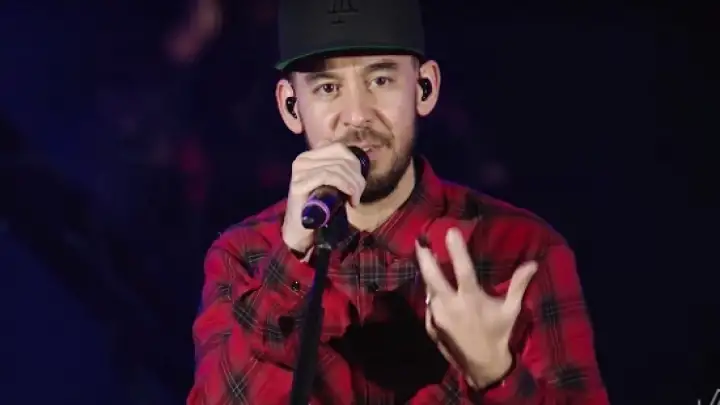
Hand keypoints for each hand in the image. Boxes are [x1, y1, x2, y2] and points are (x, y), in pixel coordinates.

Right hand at [282, 143, 366, 252]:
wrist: (299, 230)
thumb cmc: (318, 207)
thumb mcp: (331, 184)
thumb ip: (339, 171)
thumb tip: (358, 165)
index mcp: (310, 156)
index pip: (338, 148)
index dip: (354, 163)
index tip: (359, 182)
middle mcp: (302, 160)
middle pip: (340, 159)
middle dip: (356, 177)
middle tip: (358, 195)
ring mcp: (299, 171)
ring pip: (336, 168)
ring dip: (352, 184)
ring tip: (354, 199)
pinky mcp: (298, 184)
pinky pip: (326, 176)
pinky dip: (343, 184)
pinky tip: (349, 196)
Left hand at [416, 228, 537, 387]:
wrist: (482, 367)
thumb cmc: (499, 334)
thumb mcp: (511, 310)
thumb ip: (518, 285)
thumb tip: (533, 263)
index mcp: (471, 300)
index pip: (462, 270)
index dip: (456, 250)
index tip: (450, 231)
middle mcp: (451, 306)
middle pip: (432, 277)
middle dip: (425, 258)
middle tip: (420, 241)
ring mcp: (437, 317)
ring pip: (428, 289)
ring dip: (426, 273)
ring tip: (423, 255)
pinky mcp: (430, 326)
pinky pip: (429, 304)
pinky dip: (431, 293)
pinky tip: (432, 285)